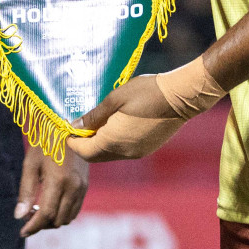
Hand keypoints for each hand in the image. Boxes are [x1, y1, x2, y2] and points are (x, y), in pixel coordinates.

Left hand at [15, 144, 87, 237]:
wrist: (69, 128)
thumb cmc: (45, 143)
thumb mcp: (30, 164)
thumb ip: (26, 191)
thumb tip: (19, 216)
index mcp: (58, 181)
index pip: (45, 214)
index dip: (33, 226)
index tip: (22, 232)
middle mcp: (73, 187)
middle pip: (57, 220)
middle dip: (41, 224)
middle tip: (28, 216)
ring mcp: (82, 188)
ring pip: (67, 218)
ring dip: (52, 221)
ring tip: (38, 211)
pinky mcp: (85, 187)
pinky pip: (75, 210)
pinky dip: (62, 214)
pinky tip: (51, 205)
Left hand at [66, 75, 183, 162]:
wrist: (181, 97)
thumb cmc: (146, 92)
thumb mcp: (115, 98)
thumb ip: (93, 115)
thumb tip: (74, 126)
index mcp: (113, 141)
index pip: (84, 151)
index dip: (72, 142)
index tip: (67, 128)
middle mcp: (125, 153)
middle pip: (95, 156)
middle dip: (84, 144)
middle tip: (79, 126)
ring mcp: (137, 153)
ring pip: (109, 155)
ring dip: (99, 143)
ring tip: (96, 124)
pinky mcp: (147, 149)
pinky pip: (123, 151)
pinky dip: (113, 143)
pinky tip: (114, 126)